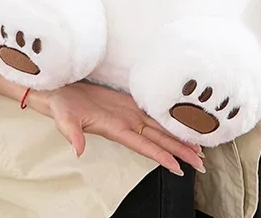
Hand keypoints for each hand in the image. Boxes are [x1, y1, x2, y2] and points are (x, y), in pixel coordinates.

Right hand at [29, 80, 204, 175]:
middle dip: (180, 152)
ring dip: (177, 139)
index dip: (161, 156)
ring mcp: (128, 114)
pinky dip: (166, 120)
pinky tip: (178, 124)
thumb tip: (77, 150)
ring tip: (198, 149)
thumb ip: (71, 133)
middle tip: (202, 163)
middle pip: (158, 141)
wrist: (58, 92)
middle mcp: (126, 124)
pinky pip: (151, 113)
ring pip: (158, 129)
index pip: (144, 146)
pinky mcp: (127, 103)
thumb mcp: (64, 119)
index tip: (179, 168)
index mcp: (115, 129)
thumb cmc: (60, 105)